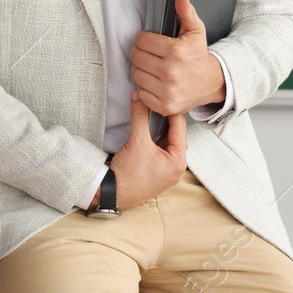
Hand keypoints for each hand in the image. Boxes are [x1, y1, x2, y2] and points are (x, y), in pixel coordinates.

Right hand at [110, 93, 186, 208]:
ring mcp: (166, 170)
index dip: (171, 110)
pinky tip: (148, 127)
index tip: (164, 97)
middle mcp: (176, 167)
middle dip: (166, 118)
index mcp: (178, 161)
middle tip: (159, 102)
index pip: (180, 128)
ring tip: (153, 111)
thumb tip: (139, 97)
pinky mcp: (156, 171)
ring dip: (160, 127)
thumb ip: (140, 116)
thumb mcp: (136, 141)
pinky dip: (154, 137)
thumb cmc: (128, 176)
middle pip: (175, 134)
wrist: (112, 194)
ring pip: (167, 141)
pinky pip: (159, 149)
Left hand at [130, 0, 224, 115]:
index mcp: (176, 52)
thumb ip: (186, 12)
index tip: (150, 42)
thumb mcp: (196, 31)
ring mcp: (167, 91)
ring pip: (136, 75)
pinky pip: (140, 93)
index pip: (142, 41)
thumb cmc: (199, 57)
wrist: (211, 83)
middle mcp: (170, 72)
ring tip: (152, 67)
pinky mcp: (164, 105)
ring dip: (141, 70)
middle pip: (136, 57)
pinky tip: (154, 81)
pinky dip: (144, 88)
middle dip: (141, 53)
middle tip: (150, 54)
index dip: (144, 39)